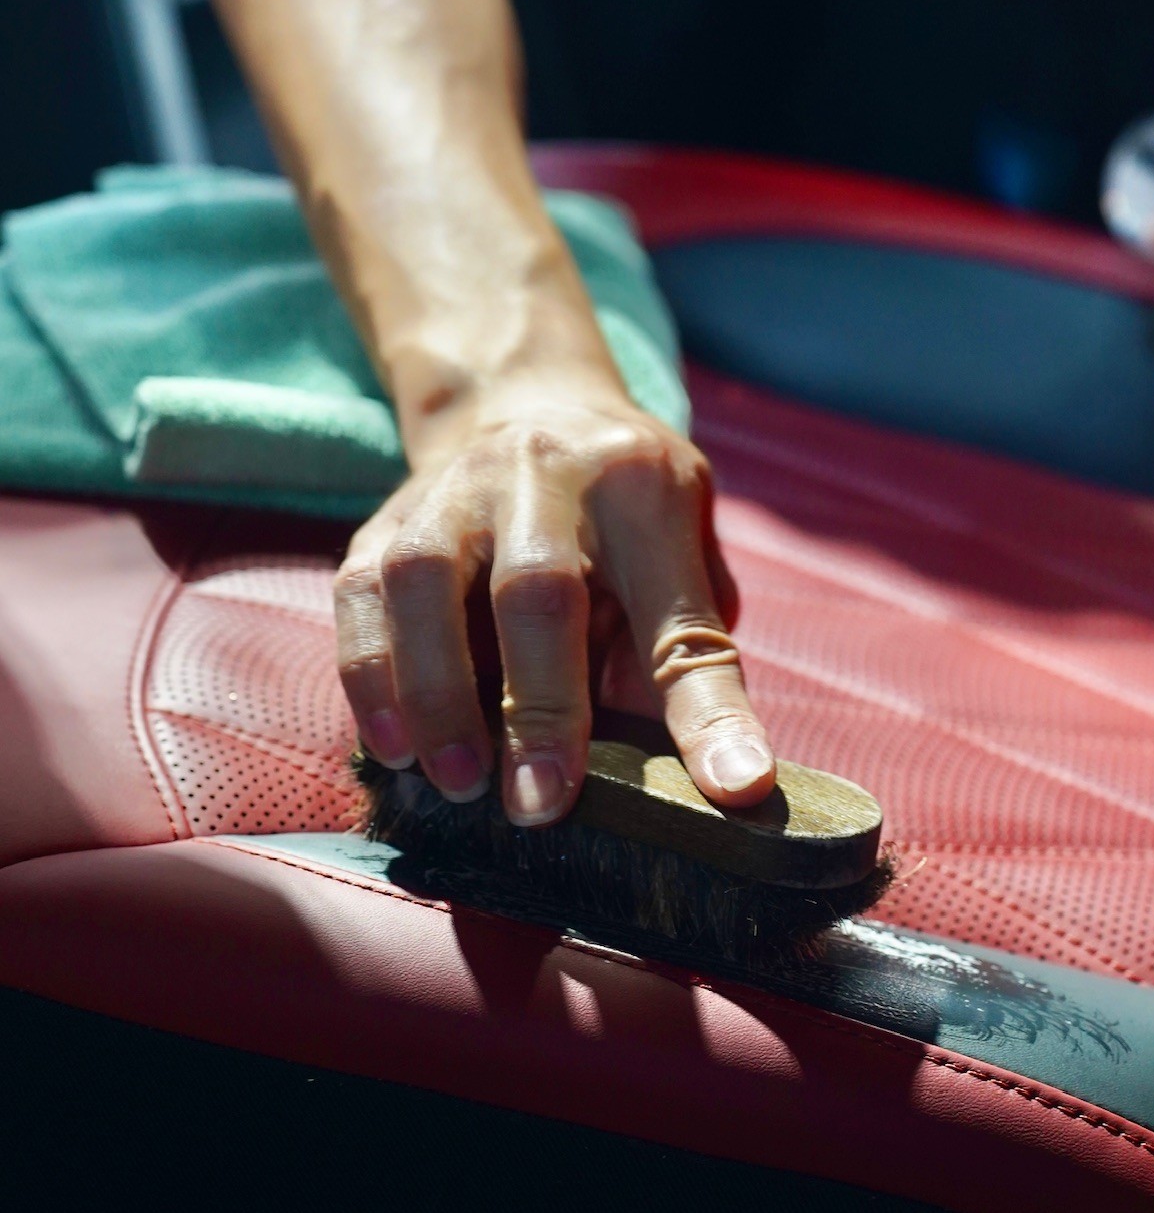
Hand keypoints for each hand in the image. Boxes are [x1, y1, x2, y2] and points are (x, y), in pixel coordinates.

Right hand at [334, 368, 776, 824]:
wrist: (526, 406)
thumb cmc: (625, 517)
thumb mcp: (684, 556)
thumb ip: (685, 651)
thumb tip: (700, 773)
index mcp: (645, 488)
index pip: (680, 614)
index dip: (705, 709)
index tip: (733, 787)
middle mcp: (545, 474)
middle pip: (538, 587)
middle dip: (539, 707)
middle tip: (538, 806)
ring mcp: (454, 489)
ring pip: (424, 581)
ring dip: (436, 695)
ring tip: (458, 785)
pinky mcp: (385, 517)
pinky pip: (360, 595)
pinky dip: (371, 677)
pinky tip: (391, 746)